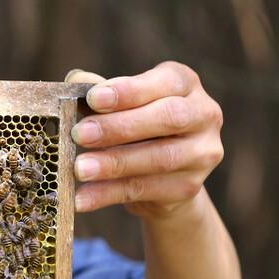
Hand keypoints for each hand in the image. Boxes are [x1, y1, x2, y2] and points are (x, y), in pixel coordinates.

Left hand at [65, 62, 223, 219]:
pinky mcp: (189, 187)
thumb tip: (74, 80)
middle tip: (80, 134)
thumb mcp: (119, 103)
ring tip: (79, 169)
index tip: (94, 98)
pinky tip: (83, 197)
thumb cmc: (133, 124)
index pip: (165, 82)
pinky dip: (110, 193)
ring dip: (114, 164)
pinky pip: (147, 190)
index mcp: (185, 84)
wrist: (160, 175)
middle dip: (120, 127)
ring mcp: (202, 154)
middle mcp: (204, 115)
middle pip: (168, 118)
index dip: (129, 91)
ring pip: (160, 158)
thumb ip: (99, 92)